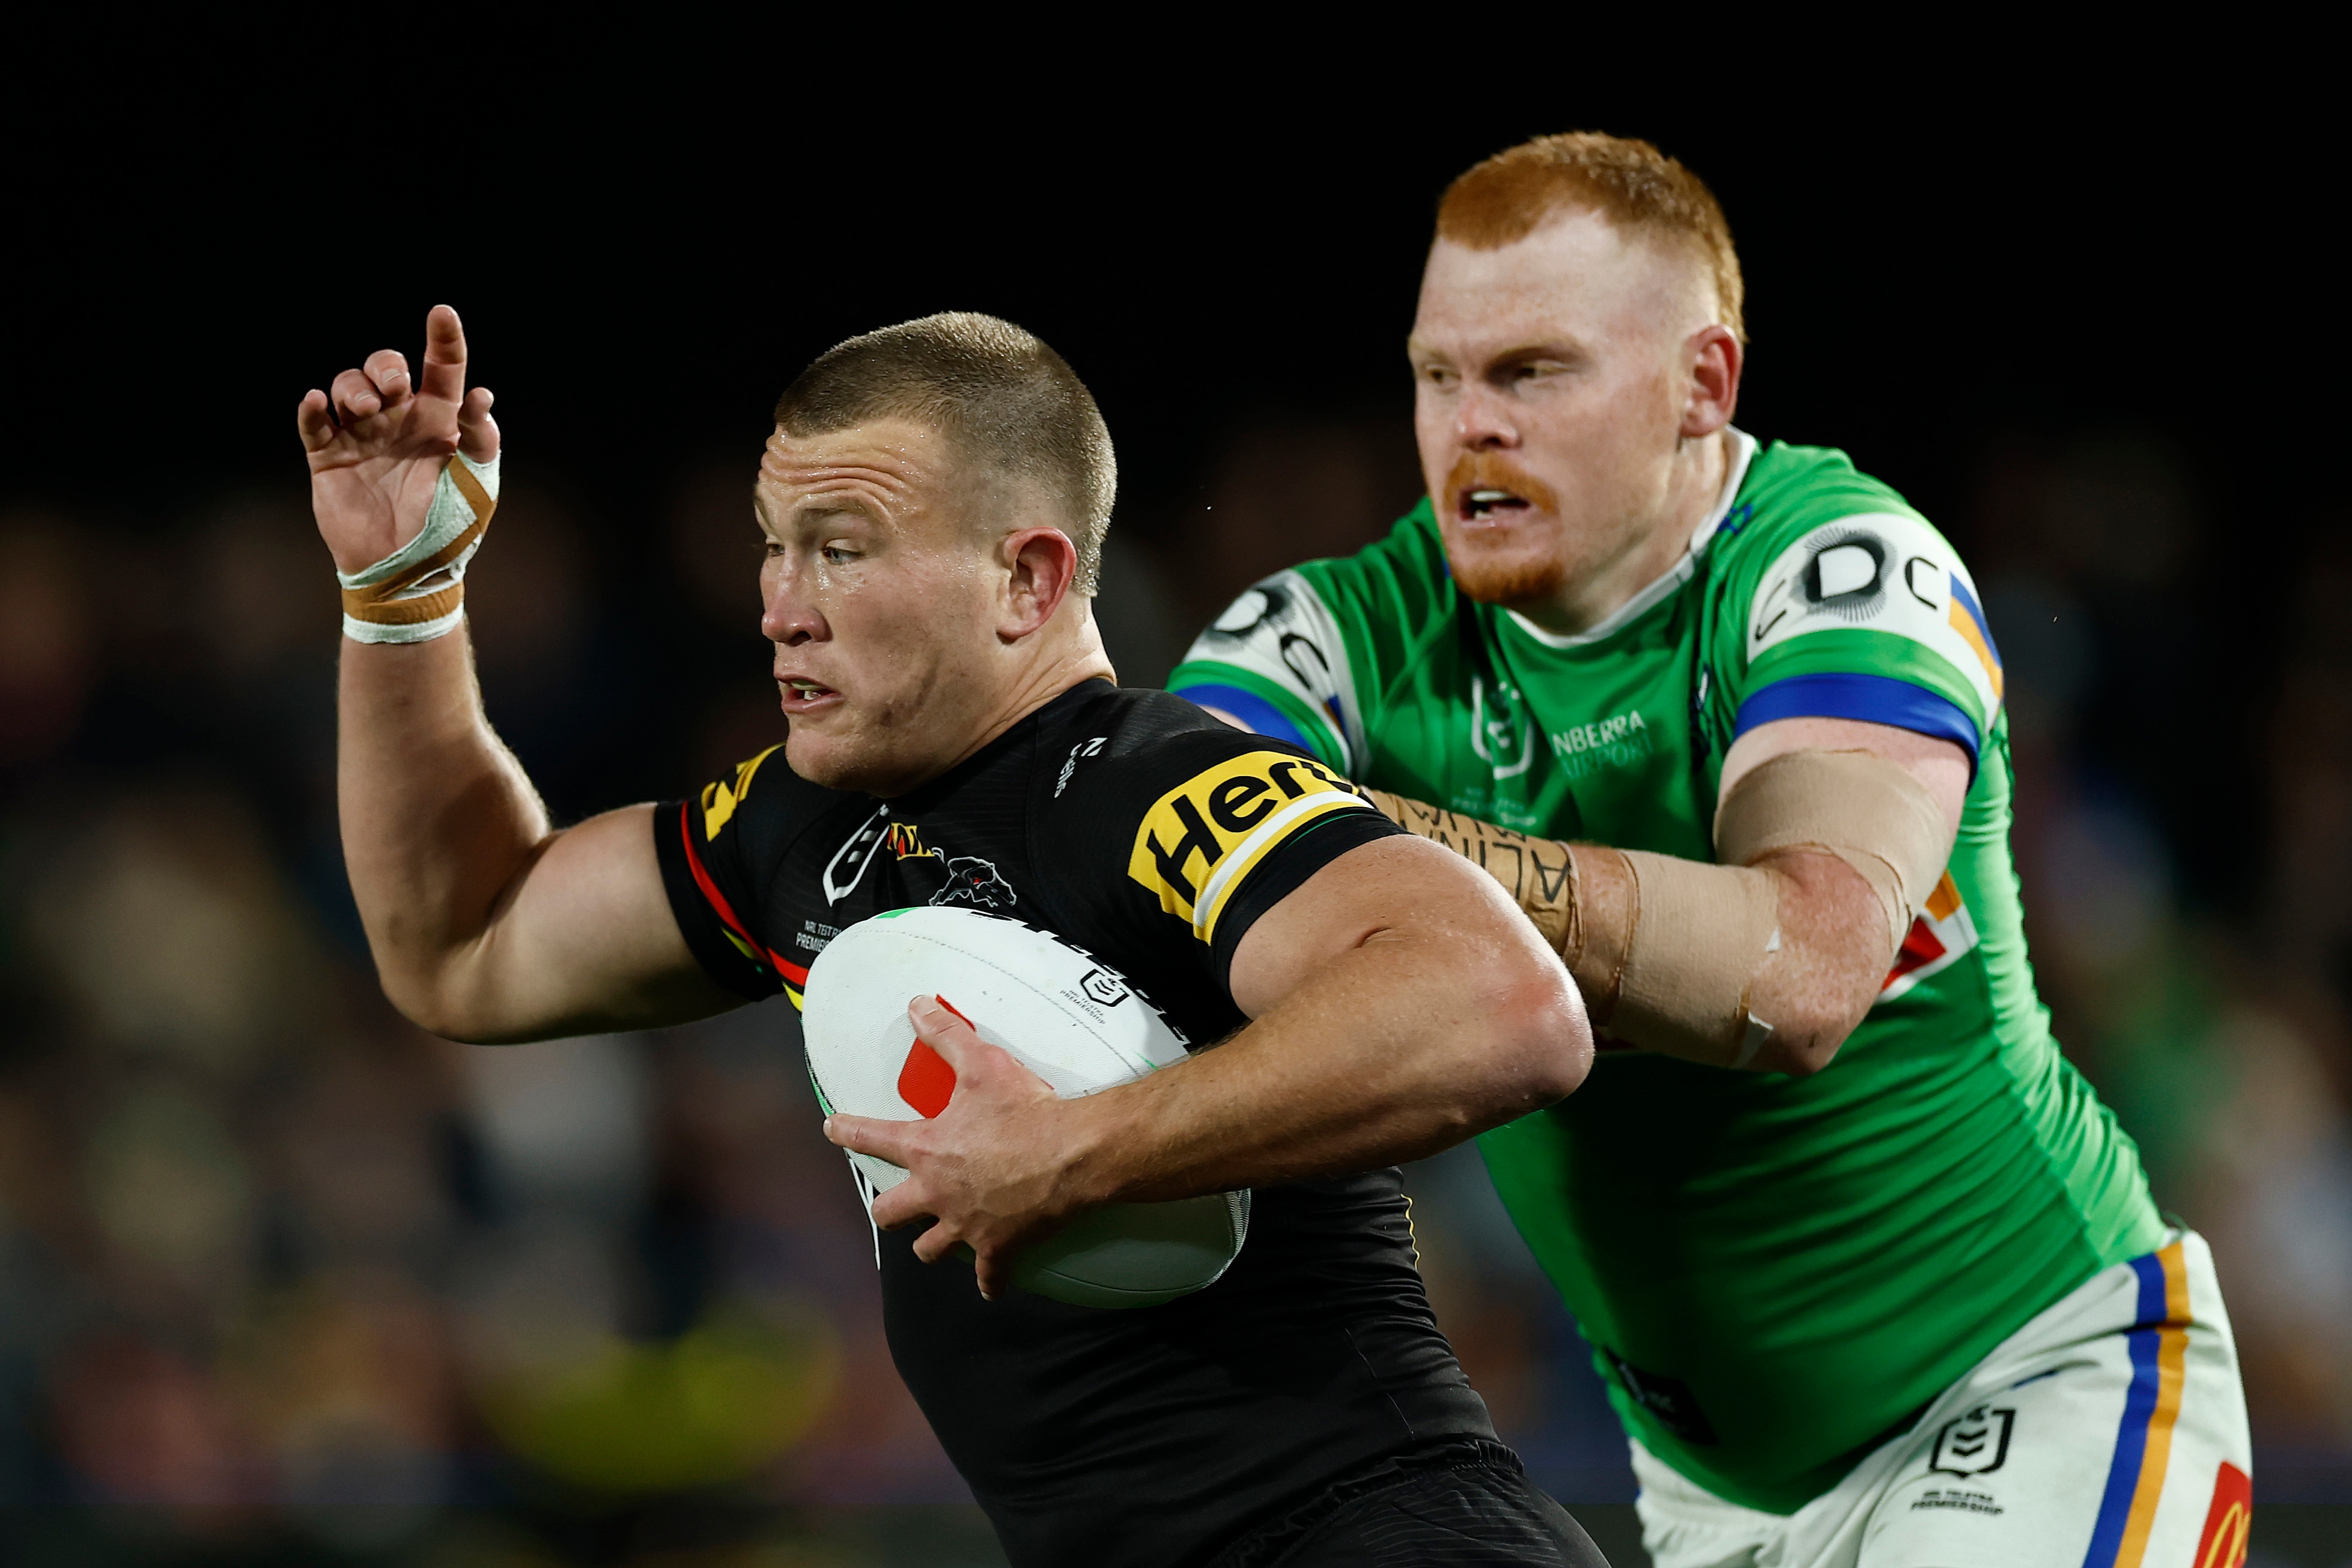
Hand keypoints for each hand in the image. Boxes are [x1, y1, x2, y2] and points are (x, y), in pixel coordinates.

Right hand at [296, 304, 499, 574]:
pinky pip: (313, 423)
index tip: (443, 313)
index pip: (442, 369)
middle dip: (385, 367)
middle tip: (393, 390)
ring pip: (347, 386)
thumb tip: (479, 395)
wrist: (408, 572)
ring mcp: (362, 437)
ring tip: (364, 411)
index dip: (443, 339)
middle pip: (385, 368)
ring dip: (353, 387)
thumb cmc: (449, 530)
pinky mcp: (330, 458)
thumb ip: (482, 440)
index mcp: (439, 423)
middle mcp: (399, 422)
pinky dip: (312, 408)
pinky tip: (317, 404)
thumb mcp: (478, 486)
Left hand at [825, 996, 1097, 1299]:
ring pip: (931, 1249)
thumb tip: (917, 1005)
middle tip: (895, 1206)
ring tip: (938, 1240)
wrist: (1070, 1155)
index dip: (847, 1132)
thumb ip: (946, 1036)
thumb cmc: (1024, 1111)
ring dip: (932, 1244)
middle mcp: (937, 1193)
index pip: (872, 1138)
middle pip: (892, 1213)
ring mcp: (966, 1225)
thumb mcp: (982, 1064)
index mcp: (927, 1149)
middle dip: (890, 1211)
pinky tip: (991, 1285)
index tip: (832, 1130)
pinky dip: (990, 1280)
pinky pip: (988, 1275)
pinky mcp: (999, 1248)